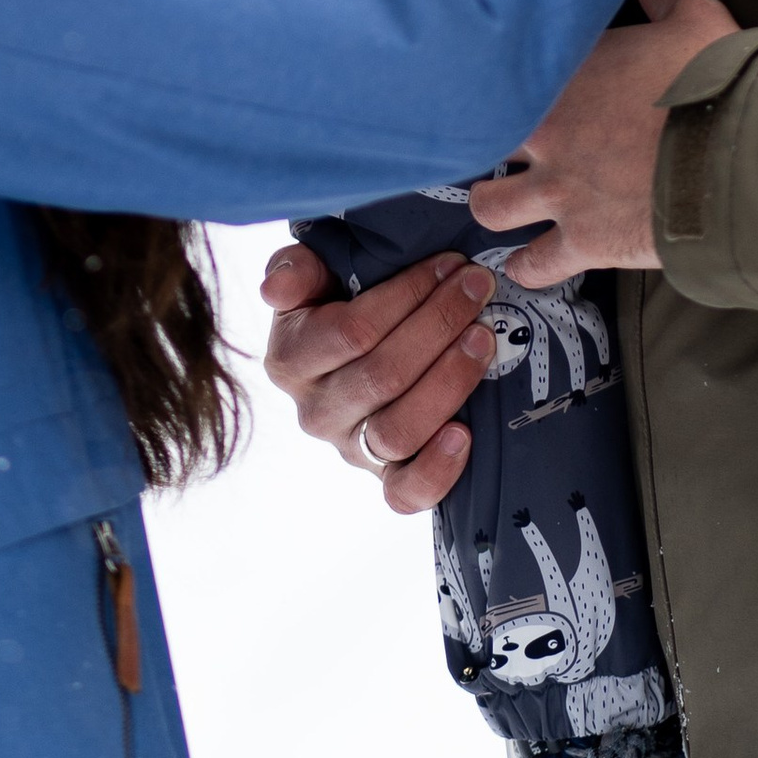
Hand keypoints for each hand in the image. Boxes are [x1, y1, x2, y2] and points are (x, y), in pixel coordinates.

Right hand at [259, 241, 497, 512]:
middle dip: (439, 325)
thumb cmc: (339, 306)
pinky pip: (405, 493)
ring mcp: (351, 449)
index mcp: (290, 360)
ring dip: (450, 381)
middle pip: (383, 376)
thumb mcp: (312, 277)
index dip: (407, 295)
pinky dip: (437, 469)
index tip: (449, 264)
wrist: (357, 355)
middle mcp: (316, 412)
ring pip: (398, 430)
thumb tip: (275, 289)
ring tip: (483, 340)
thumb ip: (294, 270)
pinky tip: (465, 434)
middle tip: (477, 289)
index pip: (352, 331)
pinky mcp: (384, 477)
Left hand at [468, 0, 737, 280]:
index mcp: (565, 74)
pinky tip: (528, 265)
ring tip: (504, 203)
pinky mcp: (583, 242)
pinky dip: (529, 267)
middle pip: (482, 136)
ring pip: (490, 204)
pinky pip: (535, 265)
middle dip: (489, 141)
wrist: (735, 159)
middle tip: (509, 144)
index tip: (517, 78)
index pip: (509, 69)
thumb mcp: (695, 19)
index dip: (510, 75)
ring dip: (495, 204)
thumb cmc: (715, 83)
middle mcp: (548, 134)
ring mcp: (560, 191)